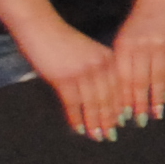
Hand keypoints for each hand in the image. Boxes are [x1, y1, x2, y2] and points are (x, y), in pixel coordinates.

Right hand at [18, 16, 122, 140]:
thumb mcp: (88, 51)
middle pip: (108, 97)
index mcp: (108, 57)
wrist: (41, 27)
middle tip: (111, 135)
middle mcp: (100, 66)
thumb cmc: (63, 40)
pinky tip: (78, 128)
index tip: (123, 120)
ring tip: (97, 136)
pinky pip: (72, 103)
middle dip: (110, 118)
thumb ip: (97, 68)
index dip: (120, 105)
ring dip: (94, 122)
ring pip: (92, 103)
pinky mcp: (63, 78)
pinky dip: (76, 118)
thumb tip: (102, 94)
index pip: (119, 86)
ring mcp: (82, 72)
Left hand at [110, 1, 164, 130]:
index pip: (122, 78)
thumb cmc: (138, 22)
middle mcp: (141, 47)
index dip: (122, 97)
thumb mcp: (123, 39)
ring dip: (156, 98)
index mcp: (124, 46)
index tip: (122, 115)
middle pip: (139, 81)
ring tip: (156, 114)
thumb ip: (121, 62)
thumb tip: (121, 92)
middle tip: (138, 121)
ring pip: (157, 78)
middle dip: (138, 103)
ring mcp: (160, 45)